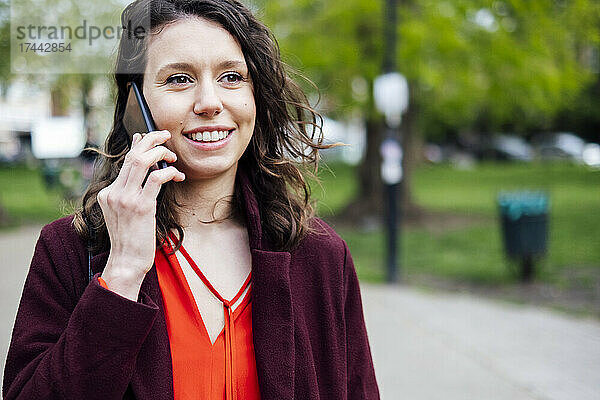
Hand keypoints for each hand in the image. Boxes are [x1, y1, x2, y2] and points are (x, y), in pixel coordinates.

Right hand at [97, 130, 184, 298]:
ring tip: (172, 156)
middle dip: (150, 139)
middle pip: (132, 155)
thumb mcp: (125, 212)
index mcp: (107, 193)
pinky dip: (168, 172)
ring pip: (142, 162)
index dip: (138, 144)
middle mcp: (113, 193)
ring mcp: (124, 199)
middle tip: (165, 135)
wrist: (126, 261)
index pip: (124, 160)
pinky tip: (177, 176)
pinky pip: (155, 179)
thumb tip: (146, 172)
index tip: (148, 136)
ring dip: (160, 153)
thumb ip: (131, 192)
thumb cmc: (131, 238)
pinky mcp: (140, 207)